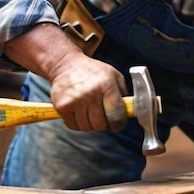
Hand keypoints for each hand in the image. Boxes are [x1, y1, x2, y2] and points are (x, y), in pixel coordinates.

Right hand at [3, 23, 127, 132]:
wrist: (66, 64)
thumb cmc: (93, 72)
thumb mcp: (114, 75)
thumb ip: (123, 93)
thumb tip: (131, 112)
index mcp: (107, 85)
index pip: (116, 116)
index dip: (118, 124)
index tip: (117, 123)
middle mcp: (91, 93)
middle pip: (101, 125)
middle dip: (104, 123)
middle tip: (101, 114)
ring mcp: (75, 100)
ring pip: (87, 128)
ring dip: (90, 123)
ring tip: (89, 109)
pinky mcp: (62, 106)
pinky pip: (74, 126)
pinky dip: (78, 122)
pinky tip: (79, 110)